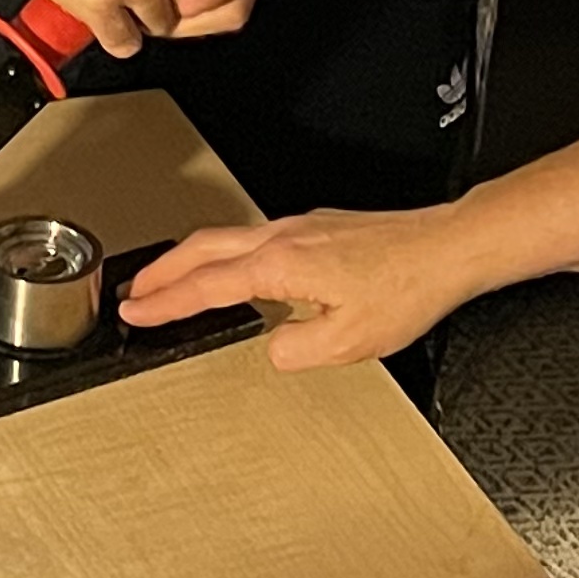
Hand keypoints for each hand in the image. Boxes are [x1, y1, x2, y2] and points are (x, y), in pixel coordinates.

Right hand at [122, 203, 482, 368]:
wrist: (446, 249)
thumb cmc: (406, 287)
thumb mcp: (348, 341)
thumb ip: (295, 349)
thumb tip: (271, 348)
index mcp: (281, 264)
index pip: (206, 286)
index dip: (165, 301)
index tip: (135, 311)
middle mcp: (283, 237)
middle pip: (201, 248)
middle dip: (160, 270)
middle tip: (133, 291)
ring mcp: (299, 227)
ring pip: (225, 239)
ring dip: (188, 260)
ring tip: (168, 280)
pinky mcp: (317, 228)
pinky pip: (251, 238)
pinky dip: (222, 254)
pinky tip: (232, 269)